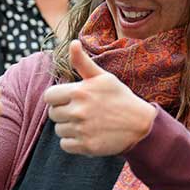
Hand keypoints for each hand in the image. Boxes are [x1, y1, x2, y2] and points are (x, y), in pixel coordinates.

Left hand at [43, 41, 156, 155]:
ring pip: (59, 130)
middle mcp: (78, 111)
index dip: (57, 98)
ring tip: (86, 123)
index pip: (48, 96)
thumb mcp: (102, 77)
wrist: (141, 125)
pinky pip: (65, 145)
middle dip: (63, 112)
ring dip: (69, 128)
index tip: (68, 99)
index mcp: (79, 92)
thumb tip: (72, 43)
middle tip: (81, 112)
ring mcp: (82, 130)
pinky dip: (73, 143)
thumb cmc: (119, 98)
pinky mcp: (86, 146)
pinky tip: (87, 135)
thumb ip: (83, 62)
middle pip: (52, 114)